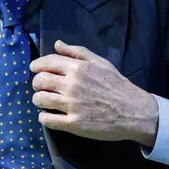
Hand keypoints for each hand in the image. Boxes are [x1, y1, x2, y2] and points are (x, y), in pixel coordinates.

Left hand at [30, 40, 158, 146]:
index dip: (37, 65)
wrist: (134, 111)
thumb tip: (57, 44)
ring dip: (38, 99)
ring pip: (40, 99)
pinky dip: (43, 117)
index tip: (34, 69)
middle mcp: (72, 85)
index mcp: (78, 68)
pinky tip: (47, 116)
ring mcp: (72, 105)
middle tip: (40, 87)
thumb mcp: (100, 63)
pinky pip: (48, 120)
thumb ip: (77, 52)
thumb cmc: (117, 85)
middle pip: (40, 81)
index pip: (47, 63)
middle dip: (36, 83)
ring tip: (43, 101)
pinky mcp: (74, 124)